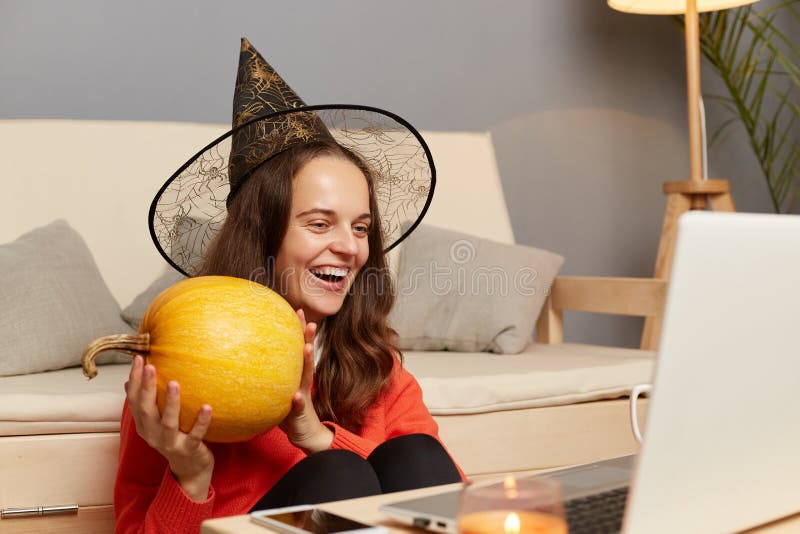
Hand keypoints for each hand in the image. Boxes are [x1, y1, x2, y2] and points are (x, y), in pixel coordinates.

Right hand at [125, 355, 214, 500]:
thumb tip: (129, 381)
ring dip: (171, 403)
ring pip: (168, 423)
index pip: (134, 401)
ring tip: (175, 383)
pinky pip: (196, 435)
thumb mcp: (156, 423)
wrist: (189, 470)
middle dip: (147, 388)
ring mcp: (170, 443)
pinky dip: (201, 422)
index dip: (135, 380)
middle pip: (146, 410)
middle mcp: (153, 435)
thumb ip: (146, 404)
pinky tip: (208, 406)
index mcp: (144, 426)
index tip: (138, 359)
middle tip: (151, 366)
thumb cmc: (173, 439)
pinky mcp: (189, 450)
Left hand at [279, 309, 332, 453]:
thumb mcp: (277, 391)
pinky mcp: (300, 413)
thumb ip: (269, 377)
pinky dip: (299, 400)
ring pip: (306, 376)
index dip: (297, 331)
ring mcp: (303, 396)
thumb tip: (244, 359)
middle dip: (307, 338)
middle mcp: (302, 382)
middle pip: (306, 357)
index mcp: (296, 376)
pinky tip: (297, 395)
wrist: (306, 435)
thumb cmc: (289, 411)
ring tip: (307, 348)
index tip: (296, 311)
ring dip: (307, 362)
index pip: (296, 349)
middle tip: (308, 322)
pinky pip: (299, 406)